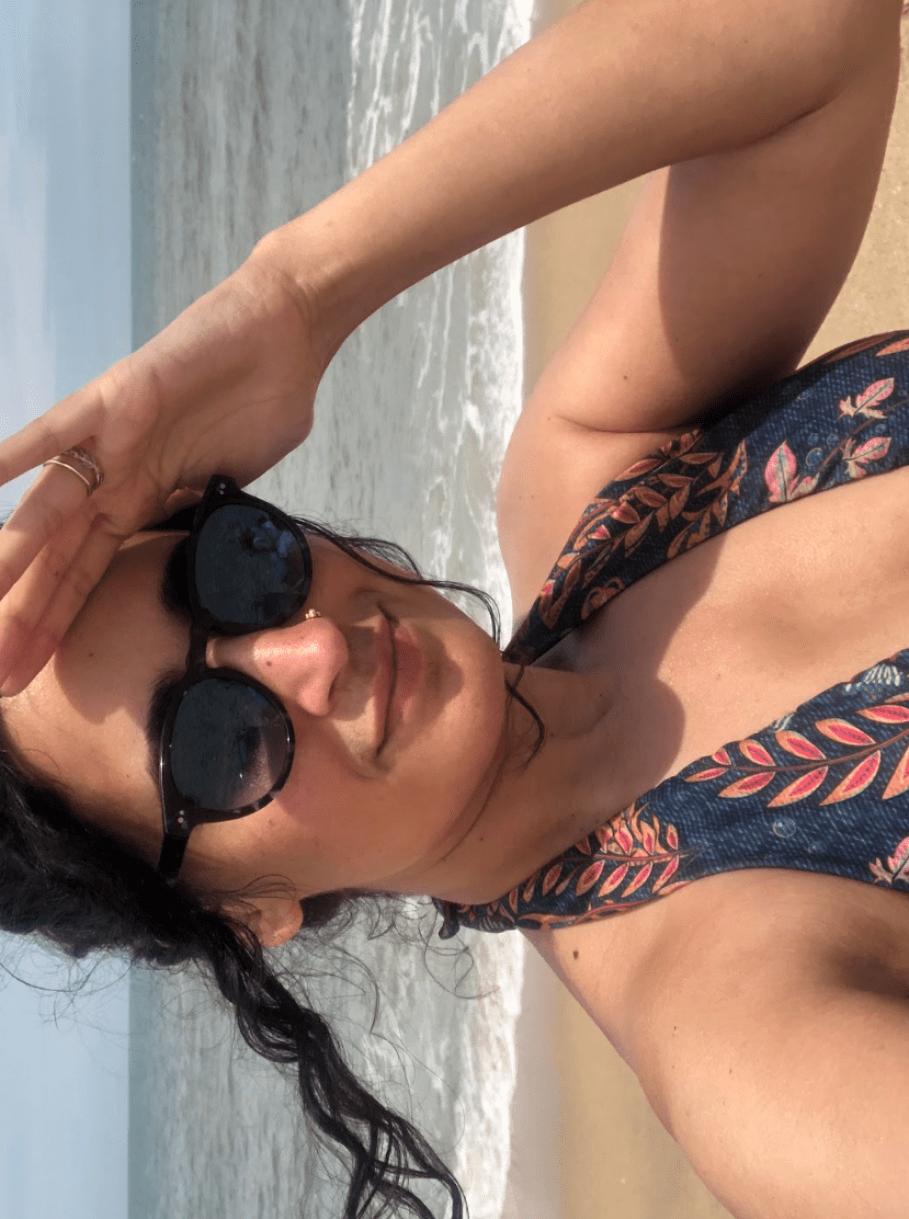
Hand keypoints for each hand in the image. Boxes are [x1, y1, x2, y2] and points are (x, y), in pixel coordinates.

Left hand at [0, 252, 326, 694]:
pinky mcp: (117, 399)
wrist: (283, 333)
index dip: (55, 628)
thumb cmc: (263, 401)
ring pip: (47, 512)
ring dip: (11, 560)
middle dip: (28, 622)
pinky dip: (12, 455)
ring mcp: (111, 440)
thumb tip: (206, 563)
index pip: (86, 578)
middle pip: (59, 562)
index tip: (31, 679)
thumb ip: (201, 517)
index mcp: (139, 501)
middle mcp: (114, 477)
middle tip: (2, 682)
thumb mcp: (230, 484)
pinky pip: (55, 432)